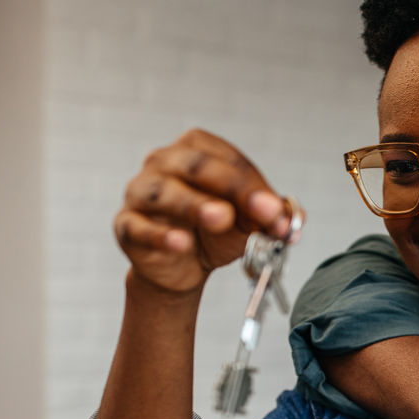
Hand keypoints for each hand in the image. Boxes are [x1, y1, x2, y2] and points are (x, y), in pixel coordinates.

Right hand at [114, 128, 295, 294]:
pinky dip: (160, 235)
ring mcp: (141, 192)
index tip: (279, 213)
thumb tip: (292, 220)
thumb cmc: (215, 233)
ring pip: (165, 193)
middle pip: (198, 167)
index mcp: (196, 150)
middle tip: (263, 211)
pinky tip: (181, 243)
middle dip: (234, 189)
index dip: (256, 186)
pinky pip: (139, 227)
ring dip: (195, 205)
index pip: (229, 160)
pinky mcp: (126, 225)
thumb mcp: (248, 224)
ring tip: (221, 218)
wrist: (182, 268)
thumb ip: (270, 218)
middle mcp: (164, 162)